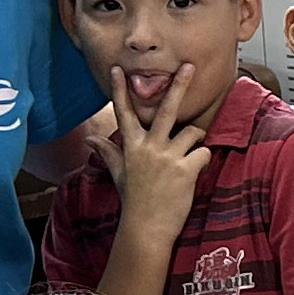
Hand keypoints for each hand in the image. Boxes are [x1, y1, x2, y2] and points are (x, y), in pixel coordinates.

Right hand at [99, 70, 214, 243]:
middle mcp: (149, 147)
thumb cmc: (135, 201)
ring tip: (189, 156)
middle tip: (189, 65)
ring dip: (196, 140)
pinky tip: (194, 174)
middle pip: (166, 109)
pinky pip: (204, 153)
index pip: (124, 113)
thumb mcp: (120, 174)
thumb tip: (90, 139)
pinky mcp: (185, 169)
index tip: (118, 69)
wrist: (146, 229)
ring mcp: (167, 157)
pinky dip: (203, 161)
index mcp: (131, 147)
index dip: (120, 90)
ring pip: (193, 132)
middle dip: (179, 85)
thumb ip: (108, 153)